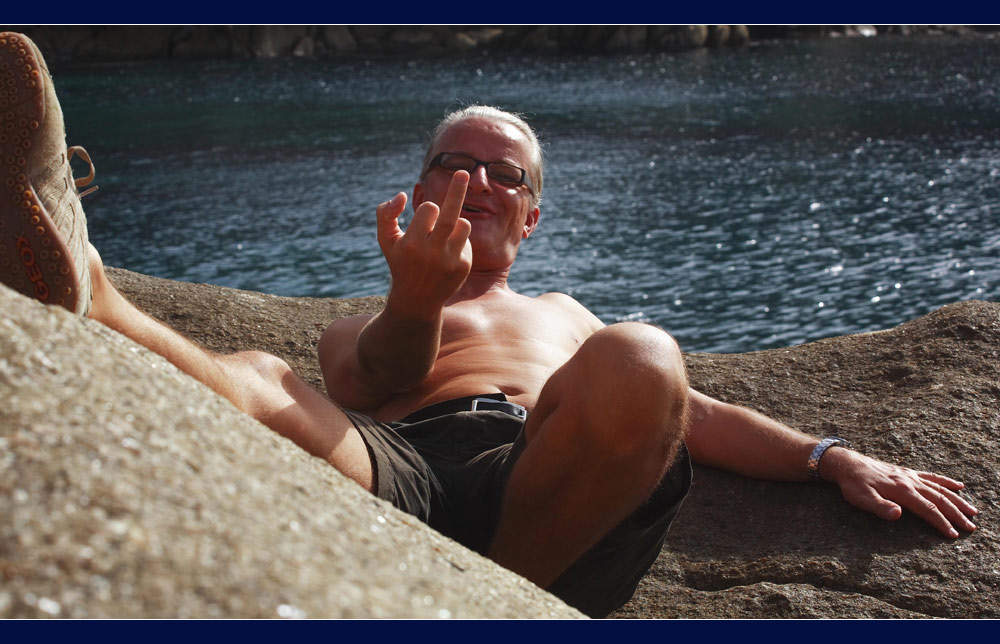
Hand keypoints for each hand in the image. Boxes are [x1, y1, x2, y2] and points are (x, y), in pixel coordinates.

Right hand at [376, 172, 472, 318]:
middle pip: (450, 214)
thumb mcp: (386, 240)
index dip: (427, 210)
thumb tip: (401, 195)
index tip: (424, 217)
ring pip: (463, 225)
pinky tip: (447, 253)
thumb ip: (385, 214)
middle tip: (464, 171)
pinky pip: (467, 240)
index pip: (428, 210)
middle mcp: (432, 253)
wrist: (417, 299)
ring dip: (455, 222)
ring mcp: (450, 261)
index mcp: (411, 244)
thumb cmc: (400, 262)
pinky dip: (458, 240)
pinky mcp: (464, 267)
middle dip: (457, 189)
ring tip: (444, 233)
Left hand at [822, 447, 977, 537]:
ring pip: (940, 488)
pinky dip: (947, 481)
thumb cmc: (853, 485)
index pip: (928, 509)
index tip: (954, 534)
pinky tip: (959, 485)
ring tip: (973, 511)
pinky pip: (932, 477)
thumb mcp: (861, 499)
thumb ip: (880, 507)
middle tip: (971, 528)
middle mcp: (910, 482)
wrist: (848, 464)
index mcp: (901, 491)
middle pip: (939, 499)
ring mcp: (910, 476)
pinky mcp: (907, 473)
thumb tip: (898, 515)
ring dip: (957, 500)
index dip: (942, 523)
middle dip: (956, 514)